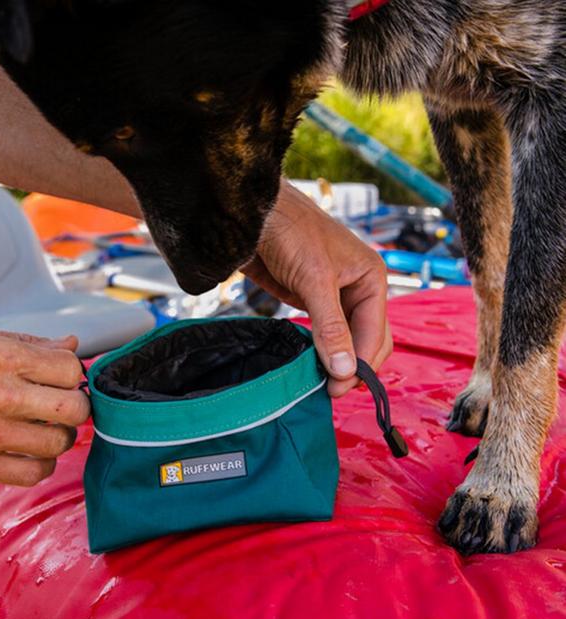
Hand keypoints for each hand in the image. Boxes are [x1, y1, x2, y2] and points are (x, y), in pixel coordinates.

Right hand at [0, 324, 90, 485]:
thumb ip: (29, 343)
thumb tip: (72, 345)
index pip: (69, 369)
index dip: (71, 373)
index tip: (61, 377)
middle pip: (74, 408)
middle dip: (75, 405)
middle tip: (61, 403)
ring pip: (59, 443)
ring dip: (60, 435)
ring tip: (45, 427)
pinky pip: (34, 473)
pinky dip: (41, 463)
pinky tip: (31, 451)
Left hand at [242, 180, 391, 396]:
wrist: (254, 215)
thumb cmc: (291, 232)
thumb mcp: (314, 279)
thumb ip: (330, 326)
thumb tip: (346, 371)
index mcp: (371, 278)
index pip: (376, 333)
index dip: (360, 364)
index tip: (338, 389)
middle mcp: (358, 289)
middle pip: (367, 340)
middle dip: (353, 366)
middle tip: (329, 391)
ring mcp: (334, 296)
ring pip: (346, 340)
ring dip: (338, 362)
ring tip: (320, 384)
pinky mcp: (311, 301)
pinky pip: (325, 334)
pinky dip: (321, 351)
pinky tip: (310, 366)